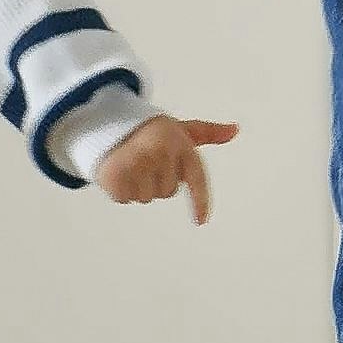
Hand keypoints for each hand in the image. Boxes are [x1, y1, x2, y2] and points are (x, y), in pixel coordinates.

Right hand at [97, 115, 239, 220]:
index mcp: (178, 141)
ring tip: (130, 164)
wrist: (108, 120)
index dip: (200, 201)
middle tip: (146, 161)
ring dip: (138, 186)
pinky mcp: (115, 175)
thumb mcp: (179, 129)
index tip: (201, 221)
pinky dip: (120, 189)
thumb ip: (208, 132)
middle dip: (157, 181)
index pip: (196, 178)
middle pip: (167, 191)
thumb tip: (235, 129)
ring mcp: (136, 164)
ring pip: (146, 197)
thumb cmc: (151, 129)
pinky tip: (117, 171)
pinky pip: (126, 198)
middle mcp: (159, 152)